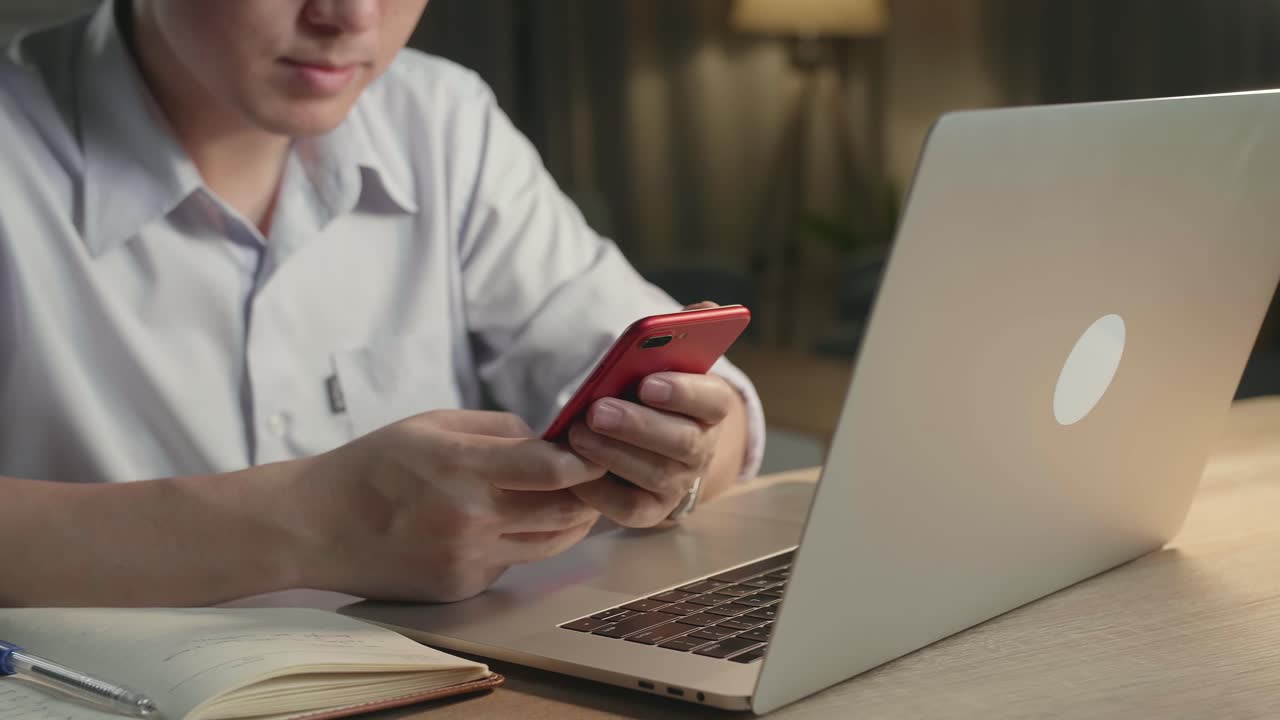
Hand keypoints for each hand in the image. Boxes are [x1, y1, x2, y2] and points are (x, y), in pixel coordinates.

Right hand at [290, 410, 604, 601]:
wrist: (316, 526)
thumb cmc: (376, 464)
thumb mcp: (435, 423)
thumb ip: (501, 429)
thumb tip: (554, 441)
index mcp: (462, 467)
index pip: (552, 470)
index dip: (587, 461)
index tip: (596, 451)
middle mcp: (469, 519)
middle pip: (566, 513)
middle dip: (589, 494)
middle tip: (595, 476)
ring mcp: (467, 559)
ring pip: (550, 545)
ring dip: (568, 521)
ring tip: (565, 498)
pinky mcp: (462, 587)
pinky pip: (513, 563)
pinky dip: (520, 543)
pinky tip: (499, 524)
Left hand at [567, 302, 743, 527]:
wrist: (651, 448)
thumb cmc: (653, 395)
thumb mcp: (667, 362)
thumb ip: (682, 334)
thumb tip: (704, 307)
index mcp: (711, 407)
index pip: (713, 400)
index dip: (684, 393)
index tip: (648, 382)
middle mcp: (702, 450)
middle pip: (682, 442)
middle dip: (638, 426)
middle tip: (598, 410)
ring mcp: (678, 485)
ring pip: (654, 474)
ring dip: (614, 454)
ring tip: (577, 434)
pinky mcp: (650, 512)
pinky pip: (628, 509)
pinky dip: (600, 491)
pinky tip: (575, 470)